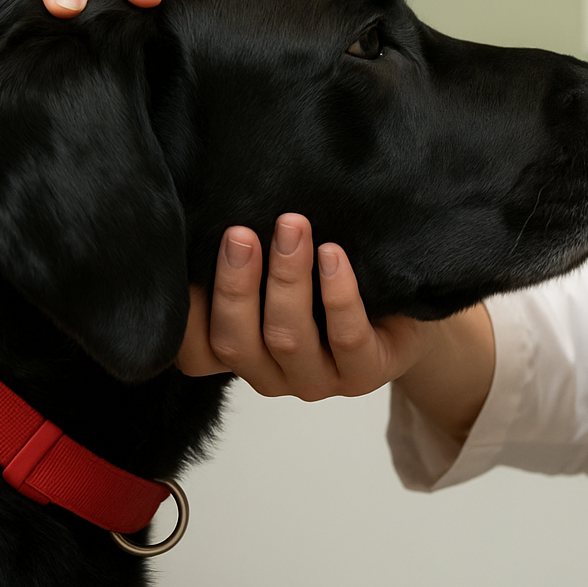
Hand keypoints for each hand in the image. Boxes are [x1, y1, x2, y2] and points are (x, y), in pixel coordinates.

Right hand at [176, 214, 436, 400]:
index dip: (185, 313)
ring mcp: (318, 380)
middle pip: (235, 342)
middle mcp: (272, 374)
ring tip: (292, 226)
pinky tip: (333, 254)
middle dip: (234, 285)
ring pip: (288, 337)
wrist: (403, 314)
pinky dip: (337, 293)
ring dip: (286, 278)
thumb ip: (245, 259)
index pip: (194, 352)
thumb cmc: (326, 286)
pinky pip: (346, 337)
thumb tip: (209, 206)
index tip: (185, 257)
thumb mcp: (276, 276)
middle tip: (239, 233)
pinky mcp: (366, 372)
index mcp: (242, 354)